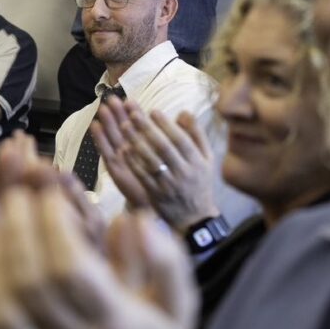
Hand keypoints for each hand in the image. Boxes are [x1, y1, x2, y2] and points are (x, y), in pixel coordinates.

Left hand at [0, 175, 198, 328]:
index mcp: (118, 327)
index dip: (54, 227)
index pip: (73, 270)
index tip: (48, 196)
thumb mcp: (179, 308)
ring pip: (1, 307)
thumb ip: (167, 261)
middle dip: (19, 230)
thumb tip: (137, 219)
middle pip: (31, 283)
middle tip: (16, 194)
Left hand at [91, 101, 218, 230]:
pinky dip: (133, 162)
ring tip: (123, 126)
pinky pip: (143, 176)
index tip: (152, 111)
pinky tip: (123, 149)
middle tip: (132, 114)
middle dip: (147, 129)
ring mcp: (169, 184)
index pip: (181, 140)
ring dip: (136, 142)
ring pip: (151, 161)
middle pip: (164, 147)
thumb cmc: (199, 182)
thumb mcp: (206, 159)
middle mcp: (184, 172)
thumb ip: (196, 135)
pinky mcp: (156, 194)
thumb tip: (184, 112)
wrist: (195, 217)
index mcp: (198, 162)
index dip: (166, 125)